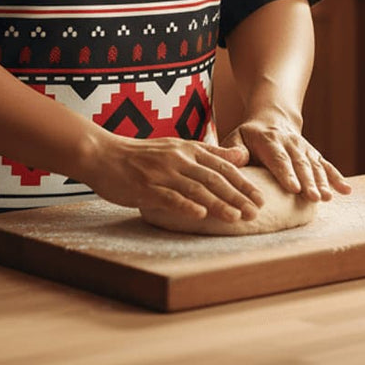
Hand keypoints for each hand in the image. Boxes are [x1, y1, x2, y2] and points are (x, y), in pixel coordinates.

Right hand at [78, 132, 263, 222]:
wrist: (103, 154)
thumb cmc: (140, 155)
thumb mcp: (177, 147)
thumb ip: (209, 153)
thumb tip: (241, 157)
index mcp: (186, 149)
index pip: (221, 166)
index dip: (242, 182)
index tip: (261, 197)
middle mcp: (177, 158)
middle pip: (213, 178)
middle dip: (237, 195)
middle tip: (257, 211)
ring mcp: (161, 173)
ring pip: (195, 188)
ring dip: (218, 203)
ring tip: (237, 217)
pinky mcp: (145, 187)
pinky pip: (168, 197)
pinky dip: (185, 205)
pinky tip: (199, 215)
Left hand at [223, 109, 350, 201]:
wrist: (272, 118)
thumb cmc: (250, 136)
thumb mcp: (237, 136)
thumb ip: (234, 149)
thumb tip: (237, 159)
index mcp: (269, 140)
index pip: (278, 158)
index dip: (286, 173)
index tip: (293, 188)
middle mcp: (290, 143)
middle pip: (300, 164)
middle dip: (307, 182)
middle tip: (313, 198)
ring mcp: (305, 148)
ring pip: (315, 166)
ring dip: (322, 182)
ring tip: (327, 198)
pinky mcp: (314, 154)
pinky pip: (327, 166)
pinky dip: (337, 178)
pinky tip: (346, 191)